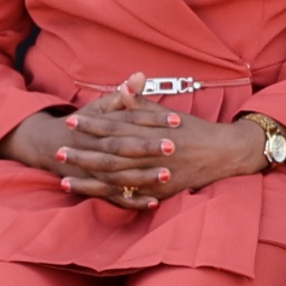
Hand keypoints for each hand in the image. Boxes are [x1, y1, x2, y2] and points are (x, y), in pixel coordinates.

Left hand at [78, 94, 261, 209]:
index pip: (116, 126)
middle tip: (59, 151)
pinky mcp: (162, 191)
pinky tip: (92, 197)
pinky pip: (133, 197)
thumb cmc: (195, 130)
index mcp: (152, 131)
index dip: (92, 124)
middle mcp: (153, 153)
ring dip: (89, 179)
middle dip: (83, 153)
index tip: (71, 121)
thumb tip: (122, 88)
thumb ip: (141, 104)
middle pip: (111, 154)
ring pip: (117, 179)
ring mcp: (157, 175)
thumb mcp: (168, 114)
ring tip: (64, 179)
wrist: (226, 153)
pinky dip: (112, 198)